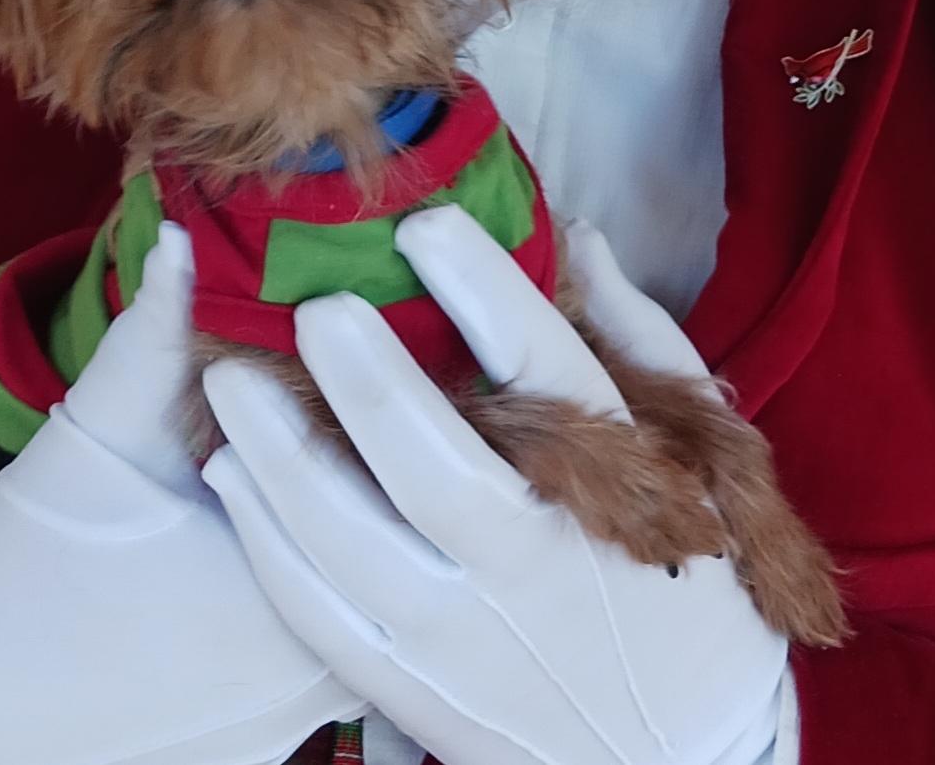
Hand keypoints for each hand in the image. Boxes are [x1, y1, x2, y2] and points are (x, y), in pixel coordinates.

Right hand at [0, 222, 362, 764]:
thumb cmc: (23, 567)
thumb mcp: (96, 436)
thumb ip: (153, 329)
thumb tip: (184, 229)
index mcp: (283, 601)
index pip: (390, 502)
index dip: (392, 434)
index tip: (399, 377)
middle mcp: (304, 686)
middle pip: (390, 563)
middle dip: (386, 493)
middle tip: (388, 418)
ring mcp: (284, 734)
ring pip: (366, 621)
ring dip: (358, 555)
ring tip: (340, 482)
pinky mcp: (257, 759)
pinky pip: (323, 675)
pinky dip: (319, 617)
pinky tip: (300, 561)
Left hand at [203, 207, 787, 764]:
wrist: (681, 763)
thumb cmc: (698, 595)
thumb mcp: (706, 464)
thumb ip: (640, 343)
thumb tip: (574, 236)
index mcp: (614, 493)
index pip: (542, 370)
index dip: (480, 287)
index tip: (424, 223)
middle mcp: (529, 566)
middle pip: (428, 461)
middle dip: (365, 379)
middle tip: (313, 304)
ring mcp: (462, 637)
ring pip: (347, 540)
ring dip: (280, 455)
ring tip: (228, 381)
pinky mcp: (414, 691)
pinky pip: (319, 615)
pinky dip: (266, 544)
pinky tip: (229, 476)